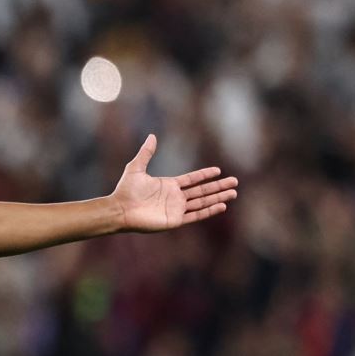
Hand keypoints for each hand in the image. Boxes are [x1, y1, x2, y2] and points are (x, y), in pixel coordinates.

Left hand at [111, 135, 237, 232]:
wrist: (120, 209)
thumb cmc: (125, 190)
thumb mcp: (136, 167)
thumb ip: (146, 152)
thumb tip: (152, 135)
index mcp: (169, 185)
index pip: (192, 180)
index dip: (205, 175)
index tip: (218, 171)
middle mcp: (175, 197)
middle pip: (202, 191)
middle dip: (218, 187)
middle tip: (235, 182)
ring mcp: (176, 209)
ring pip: (203, 202)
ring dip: (218, 197)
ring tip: (233, 193)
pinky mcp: (175, 220)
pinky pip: (196, 215)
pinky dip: (209, 211)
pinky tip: (221, 206)